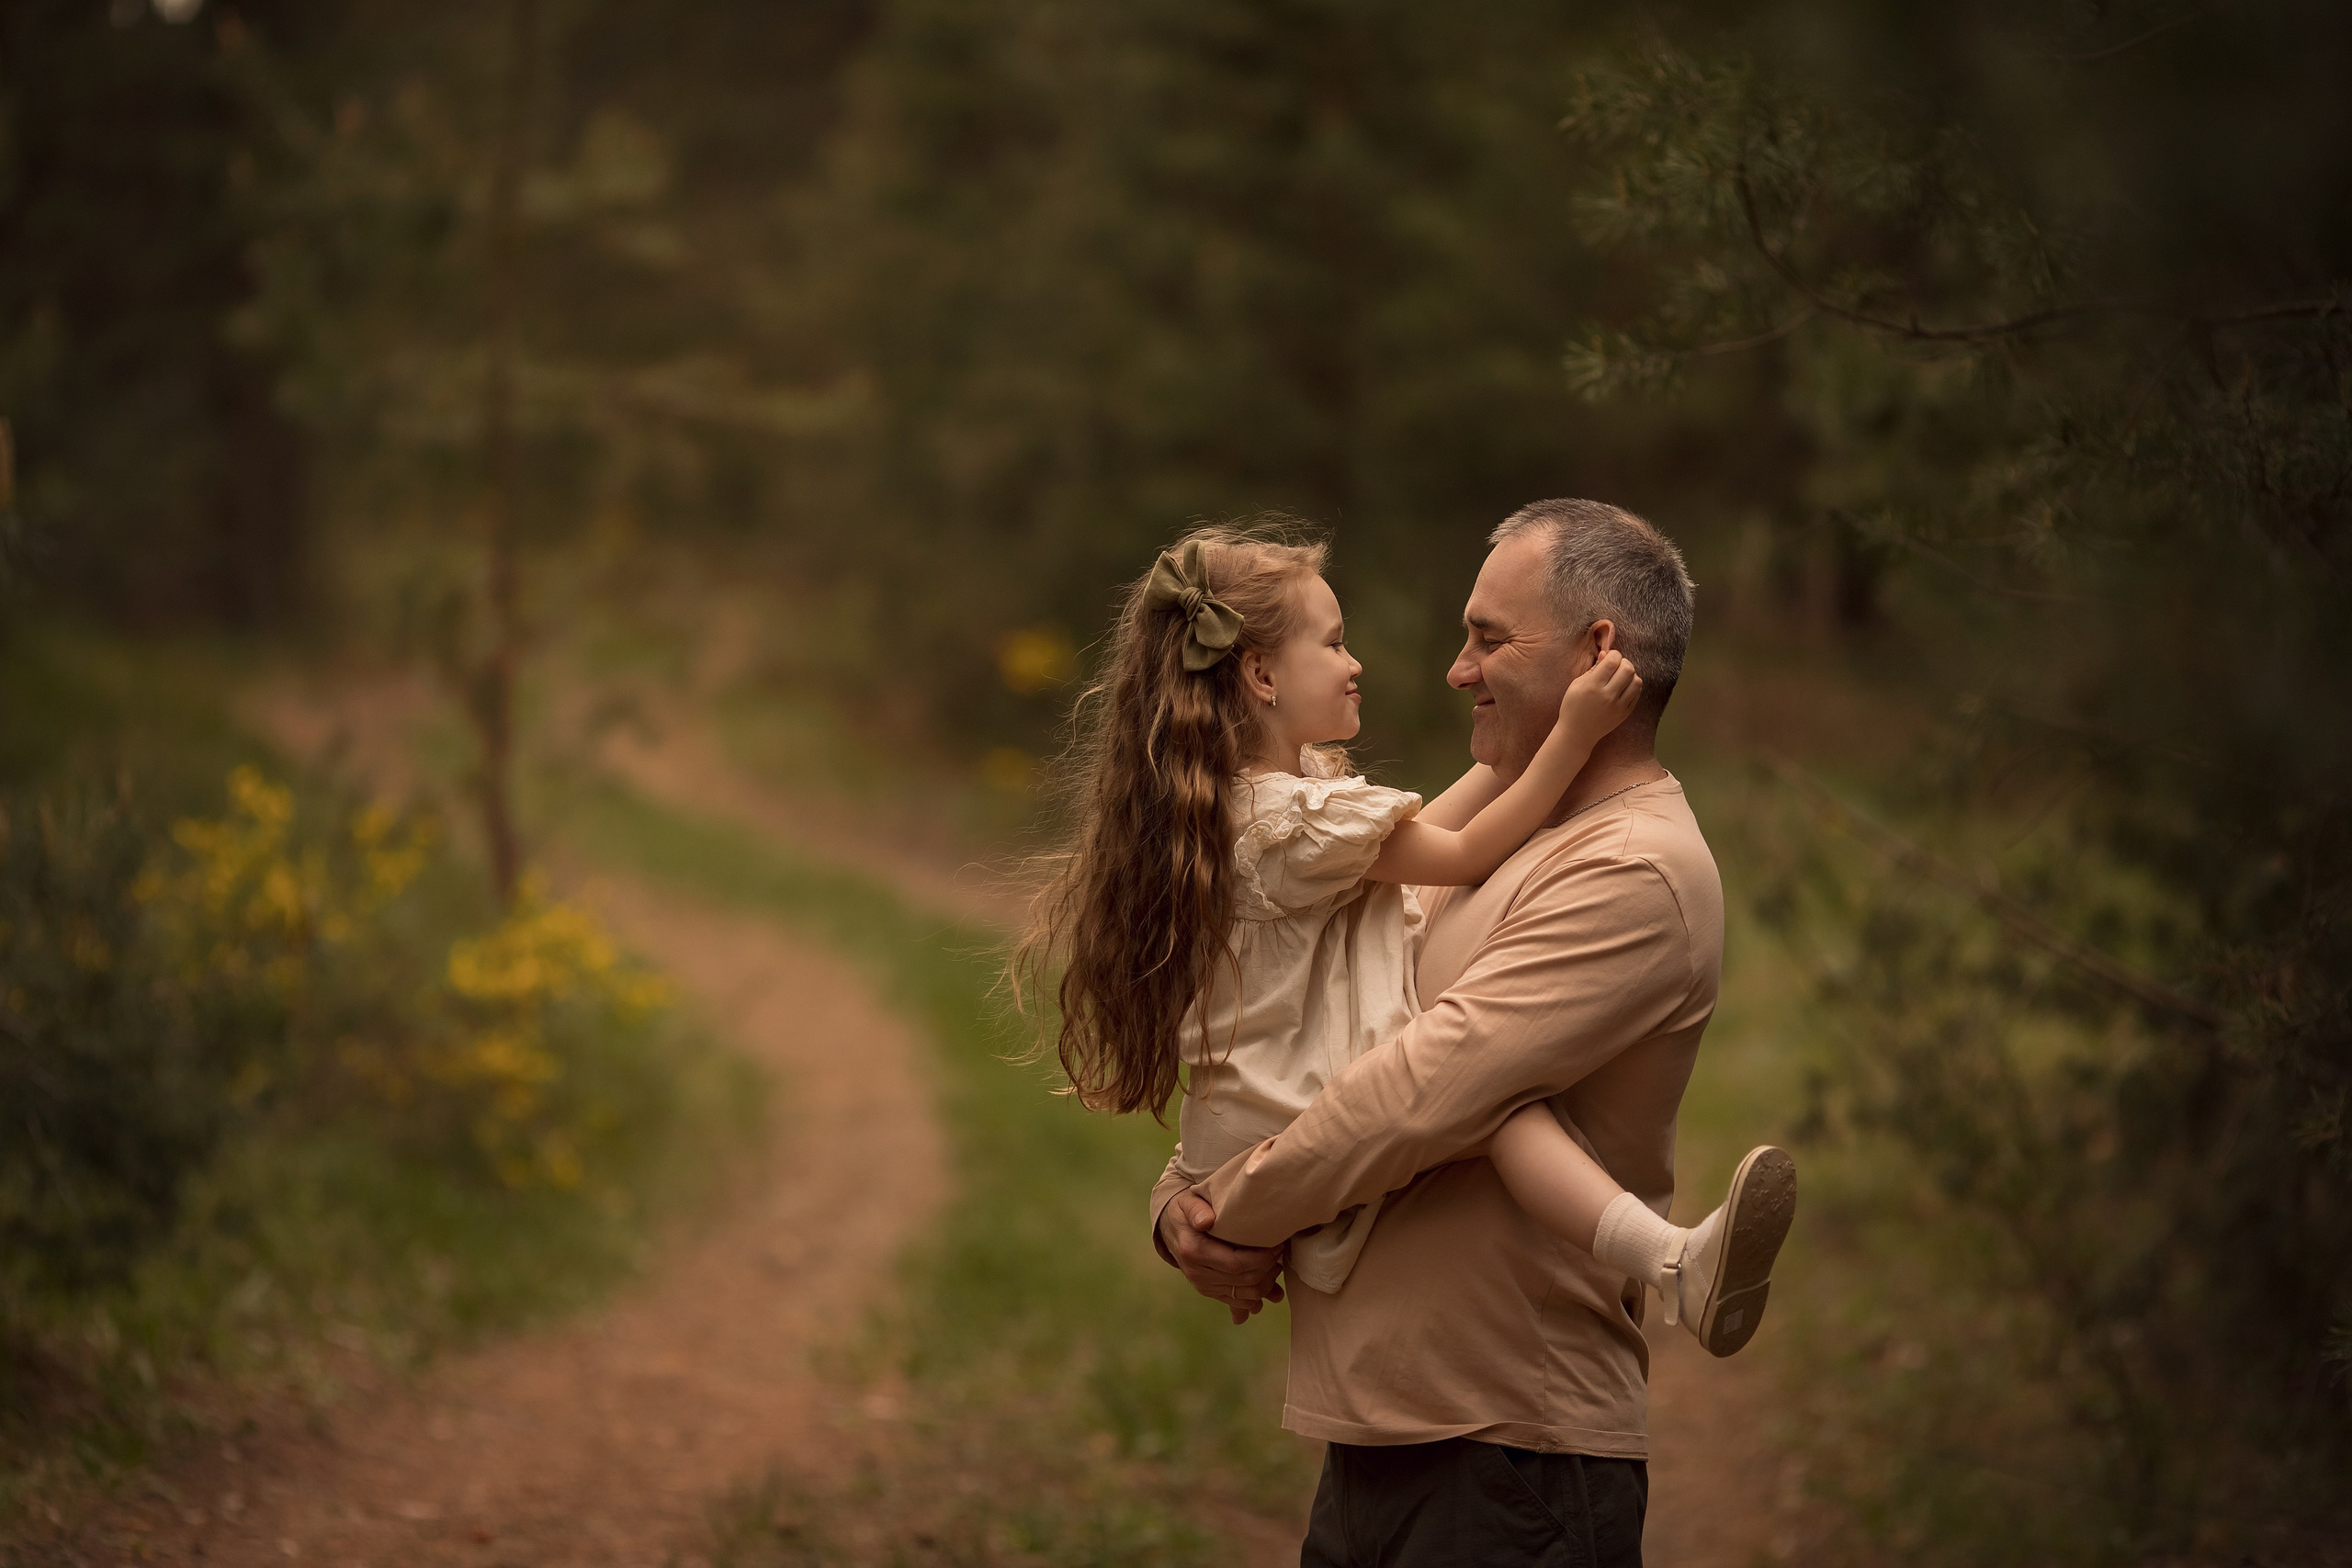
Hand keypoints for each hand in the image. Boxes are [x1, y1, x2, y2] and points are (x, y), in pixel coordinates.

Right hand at [1158, 1190, 1285, 1325]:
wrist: (1170, 1228)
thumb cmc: (1185, 1210)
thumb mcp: (1188, 1202)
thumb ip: (1197, 1210)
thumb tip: (1207, 1221)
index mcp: (1194, 1252)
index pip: (1236, 1264)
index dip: (1262, 1258)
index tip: (1276, 1244)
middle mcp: (1198, 1274)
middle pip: (1245, 1281)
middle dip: (1269, 1269)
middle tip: (1280, 1251)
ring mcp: (1203, 1286)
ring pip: (1245, 1296)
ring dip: (1266, 1284)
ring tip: (1276, 1264)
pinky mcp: (1210, 1292)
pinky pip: (1238, 1302)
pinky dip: (1258, 1297)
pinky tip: (1270, 1285)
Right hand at [1556, 649, 1641, 744]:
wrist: (1578, 734)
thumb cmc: (1573, 707)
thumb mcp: (1577, 685)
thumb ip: (1593, 669)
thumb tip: (1607, 654)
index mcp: (1592, 686)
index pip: (1612, 662)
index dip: (1614, 654)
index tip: (1610, 656)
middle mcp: (1607, 696)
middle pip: (1628, 669)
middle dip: (1624, 662)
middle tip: (1616, 666)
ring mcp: (1618, 706)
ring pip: (1636, 681)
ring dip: (1631, 674)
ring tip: (1621, 677)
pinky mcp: (1625, 713)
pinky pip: (1637, 694)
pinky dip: (1633, 686)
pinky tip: (1623, 687)